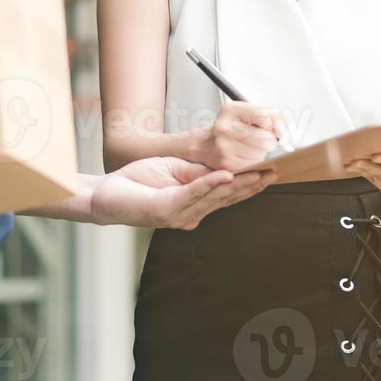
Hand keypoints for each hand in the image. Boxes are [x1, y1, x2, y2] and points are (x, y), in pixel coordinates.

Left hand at [90, 157, 274, 229]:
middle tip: (275, 174)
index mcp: (194, 205)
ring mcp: (179, 214)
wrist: (106, 194)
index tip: (269, 173)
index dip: (248, 184)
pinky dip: (211, 183)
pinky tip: (227, 176)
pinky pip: (193, 193)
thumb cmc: (137, 182)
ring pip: (215, 196)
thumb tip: (223, 166)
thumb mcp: (172, 170)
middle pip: (227, 197)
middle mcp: (191, 214)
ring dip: (239, 185)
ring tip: (259, 174)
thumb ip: (196, 172)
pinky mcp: (166, 209)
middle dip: (252, 186)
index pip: (226, 194)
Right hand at [196, 102, 284, 170]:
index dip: (272, 125)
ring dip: (261, 152)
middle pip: (266, 139)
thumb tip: (284, 127)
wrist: (205, 145)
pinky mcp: (228, 164)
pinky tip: (245, 155)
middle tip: (260, 138)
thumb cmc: (228, 128)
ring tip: (250, 146)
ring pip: (262, 154)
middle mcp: (225, 128)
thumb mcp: (246, 113)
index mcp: (231, 111)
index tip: (270, 127)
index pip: (265, 118)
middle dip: (268, 140)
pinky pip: (254, 164)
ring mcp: (225, 148)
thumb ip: (270, 115)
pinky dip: (254, 161)